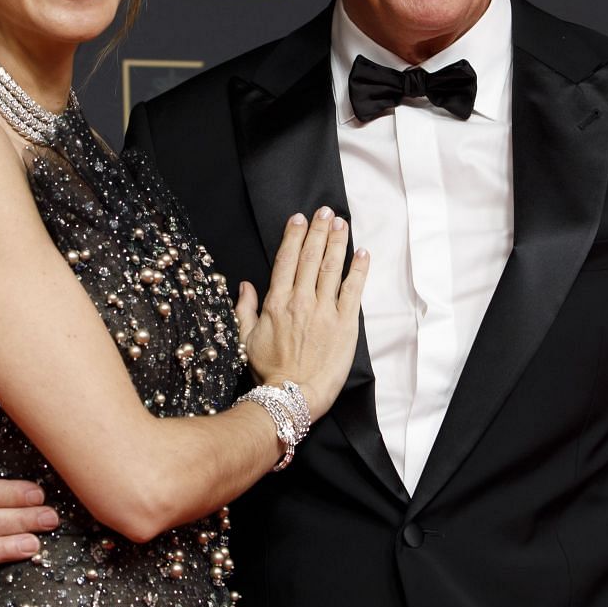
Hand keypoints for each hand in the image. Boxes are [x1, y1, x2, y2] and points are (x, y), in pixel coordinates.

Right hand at [234, 207, 367, 418]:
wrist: (292, 396)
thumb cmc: (269, 372)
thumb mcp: (246, 339)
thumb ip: (245, 309)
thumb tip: (245, 285)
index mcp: (277, 302)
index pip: (286, 260)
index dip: (294, 236)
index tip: (300, 219)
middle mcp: (301, 301)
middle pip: (311, 257)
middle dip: (319, 231)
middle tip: (326, 211)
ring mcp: (325, 311)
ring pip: (332, 268)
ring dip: (338, 242)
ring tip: (342, 223)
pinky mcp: (345, 324)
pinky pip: (353, 291)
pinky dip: (359, 270)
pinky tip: (362, 253)